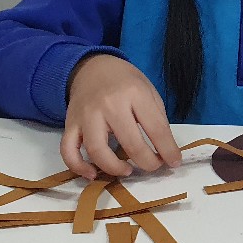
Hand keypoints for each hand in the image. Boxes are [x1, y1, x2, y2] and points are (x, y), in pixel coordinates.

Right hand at [62, 54, 181, 179]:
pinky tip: (93, 175)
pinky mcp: (70, 124)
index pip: (156, 128)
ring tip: (127, 171)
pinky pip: (68, 151)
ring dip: (114, 168)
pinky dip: (78, 167)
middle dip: (147, 162)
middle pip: (130, 143)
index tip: (174, 162)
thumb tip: (165, 150)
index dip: (168, 150)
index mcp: (134, 93)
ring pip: (97, 150)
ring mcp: (87, 115)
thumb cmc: (125, 82)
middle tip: (153, 167)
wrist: (92, 68)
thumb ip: (156, 119)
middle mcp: (109, 104)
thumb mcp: (149, 91)